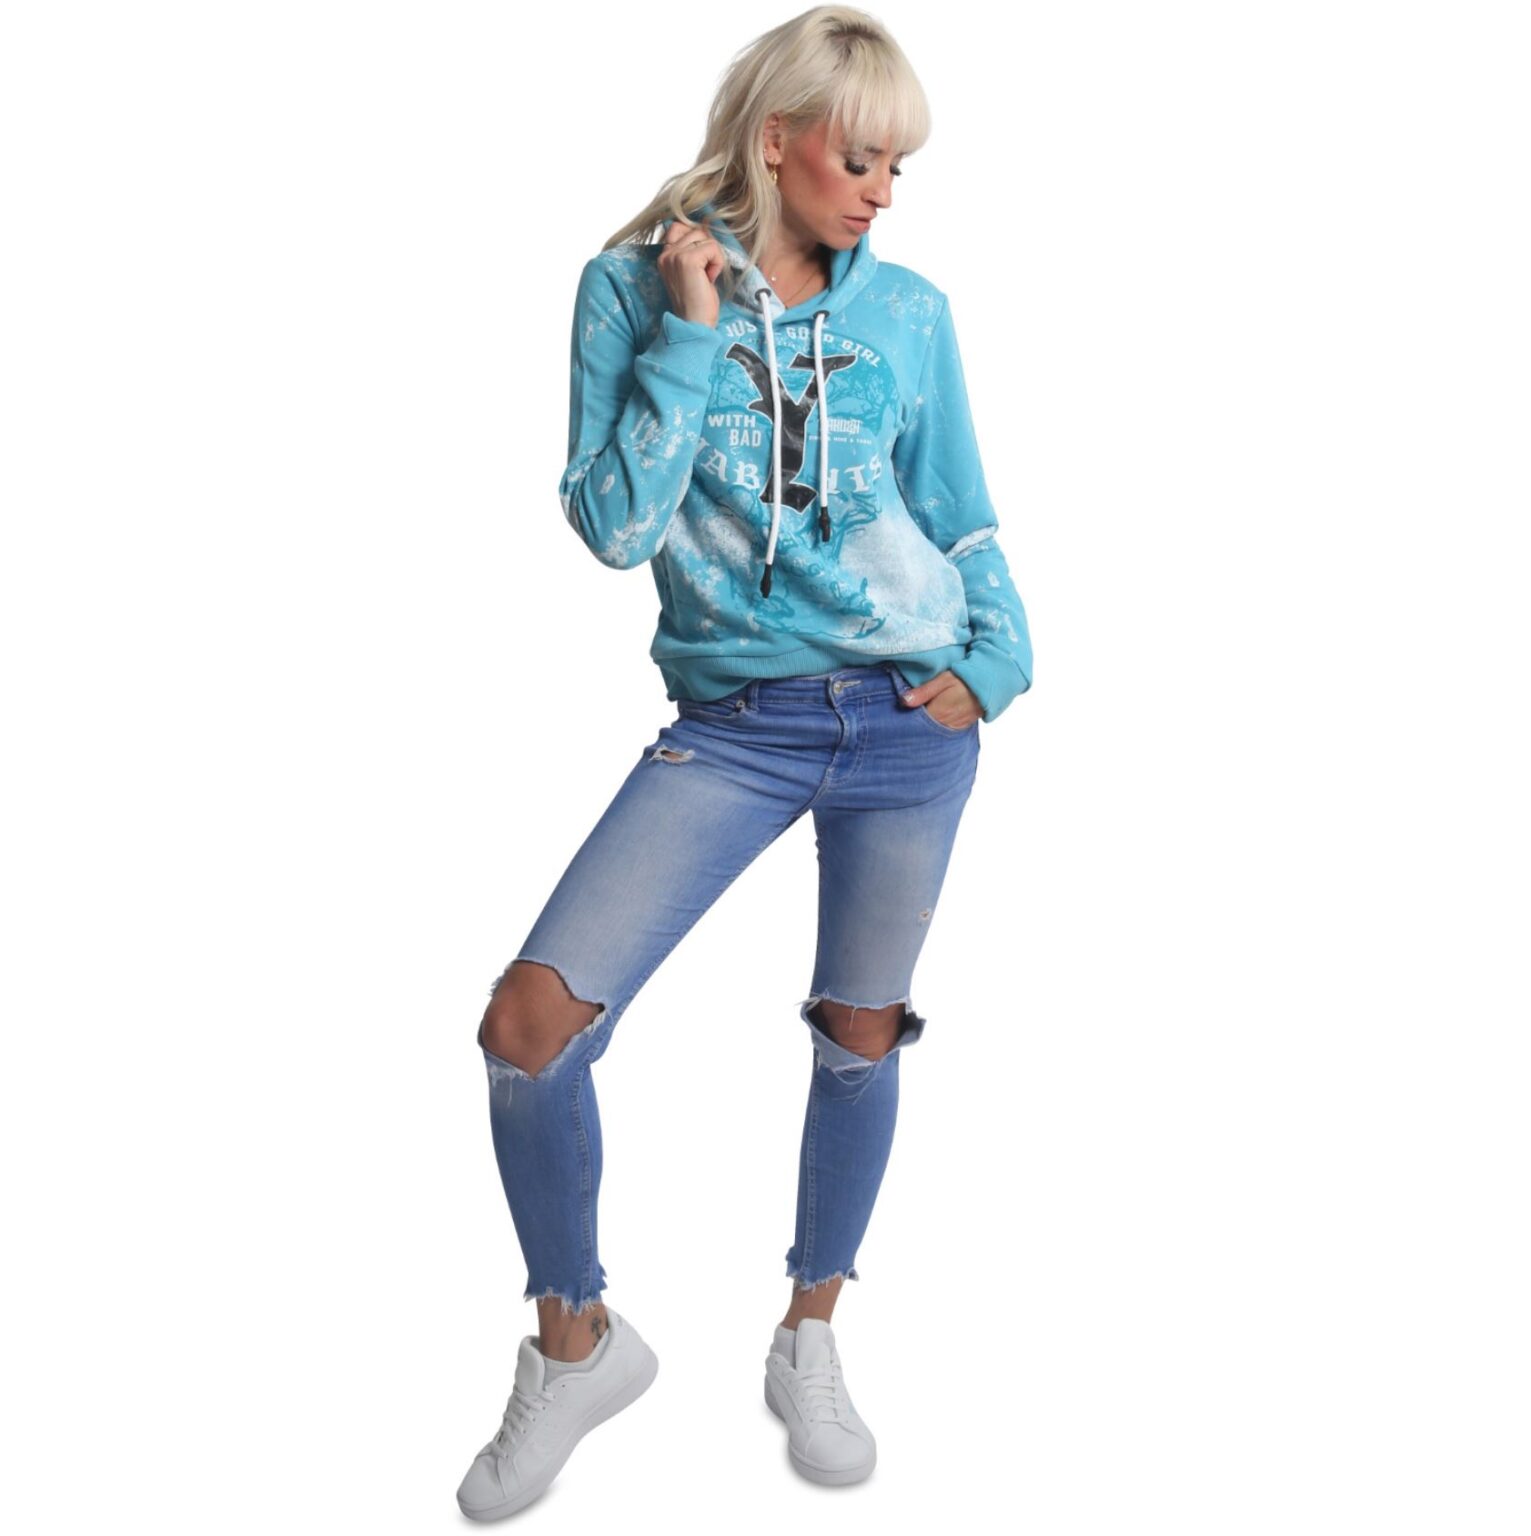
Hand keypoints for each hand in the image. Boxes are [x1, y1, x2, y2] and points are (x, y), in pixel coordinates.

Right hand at [658, 215, 725, 329]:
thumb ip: (692, 250)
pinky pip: (713, 247)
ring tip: (706, 277)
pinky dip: (717, 263)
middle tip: (704, 275)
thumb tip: (706, 228)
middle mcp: (666, 254)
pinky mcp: (687, 260)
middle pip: (696, 231)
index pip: (680, 226)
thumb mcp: (692, 271)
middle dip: (708, 251)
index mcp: (664, 256)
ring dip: (713, 257)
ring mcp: (675, 256)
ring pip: (705, 237)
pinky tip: (709, 279)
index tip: (700, 265)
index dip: (697, 241)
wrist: (694, 324)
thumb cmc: (697, 302)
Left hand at [897, 670, 980, 730]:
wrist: (990, 683)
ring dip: (927, 725)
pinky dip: (938, 726)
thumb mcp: (943, 680)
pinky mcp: (961, 726)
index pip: (915, 722)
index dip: (907, 717)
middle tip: (907, 714)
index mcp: (938, 713)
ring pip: (934, 730)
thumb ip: (923, 692)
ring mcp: (955, 727)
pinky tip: (934, 719)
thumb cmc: (965, 678)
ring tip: (922, 714)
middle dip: (915, 723)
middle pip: (924, 729)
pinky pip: (945, 730)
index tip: (900, 712)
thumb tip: (903, 701)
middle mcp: (946, 724)